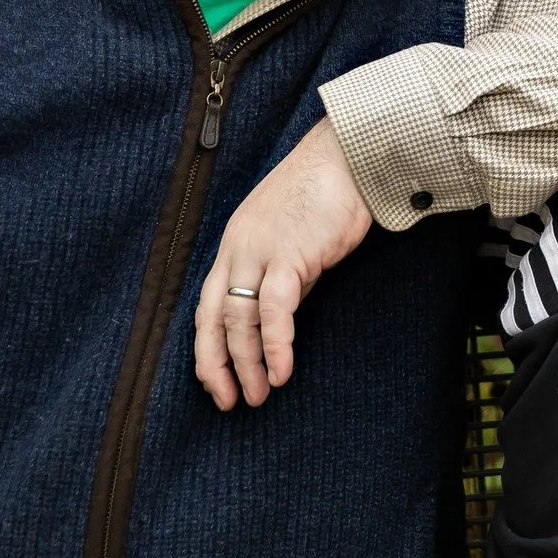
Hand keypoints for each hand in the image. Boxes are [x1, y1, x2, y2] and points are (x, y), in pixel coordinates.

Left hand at [193, 118, 374, 409]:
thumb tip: (282, 309)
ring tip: (257, 395)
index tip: (215, 379)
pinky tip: (281, 370)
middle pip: (212, 316)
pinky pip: (274, 310)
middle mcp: (238, 247)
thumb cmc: (330, 189)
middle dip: (216, 364)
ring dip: (245, 362)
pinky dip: (275, 344)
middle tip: (228, 401)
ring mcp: (260, 250)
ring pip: (238, 318)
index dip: (208, 346)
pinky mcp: (290, 255)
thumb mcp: (295, 234)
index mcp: (235, 241)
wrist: (351, 156)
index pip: (207, 303)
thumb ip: (284, 270)